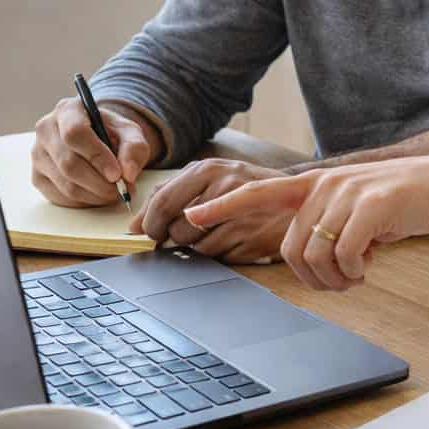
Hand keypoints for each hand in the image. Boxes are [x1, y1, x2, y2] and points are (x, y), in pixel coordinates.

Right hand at [31, 97, 157, 207]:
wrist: (94, 139)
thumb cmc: (110, 132)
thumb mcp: (129, 132)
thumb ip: (134, 148)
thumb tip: (128, 174)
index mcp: (67, 110)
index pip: (75, 134)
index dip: (97, 157)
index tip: (117, 174)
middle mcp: (46, 130)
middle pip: (69, 164)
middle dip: (100, 183)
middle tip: (122, 189)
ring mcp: (38, 155)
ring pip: (66, 185)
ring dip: (96, 195)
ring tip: (115, 192)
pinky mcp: (37, 177)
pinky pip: (61, 198)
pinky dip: (84, 201)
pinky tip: (98, 194)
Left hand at [132, 159, 287, 262]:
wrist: (296, 198)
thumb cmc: (244, 187)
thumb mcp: (210, 177)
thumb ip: (170, 194)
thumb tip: (133, 225)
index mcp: (209, 169)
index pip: (163, 202)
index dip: (150, 223)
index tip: (149, 232)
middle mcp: (225, 190)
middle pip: (177, 229)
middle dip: (173, 238)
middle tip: (182, 234)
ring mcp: (240, 217)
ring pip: (195, 248)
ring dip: (196, 247)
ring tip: (214, 231)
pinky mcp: (252, 241)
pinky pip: (218, 259)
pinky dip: (218, 254)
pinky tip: (231, 239)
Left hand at [183, 156, 428, 290]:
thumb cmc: (397, 204)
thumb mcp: (352, 208)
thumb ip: (324, 222)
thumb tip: (309, 258)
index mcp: (314, 184)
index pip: (257, 192)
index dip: (224, 206)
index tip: (190, 216)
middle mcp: (324, 184)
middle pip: (291, 248)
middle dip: (313, 278)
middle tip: (343, 281)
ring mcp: (347, 193)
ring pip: (315, 255)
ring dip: (335, 278)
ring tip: (358, 273)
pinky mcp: (371, 206)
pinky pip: (344, 255)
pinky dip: (353, 272)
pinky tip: (369, 266)